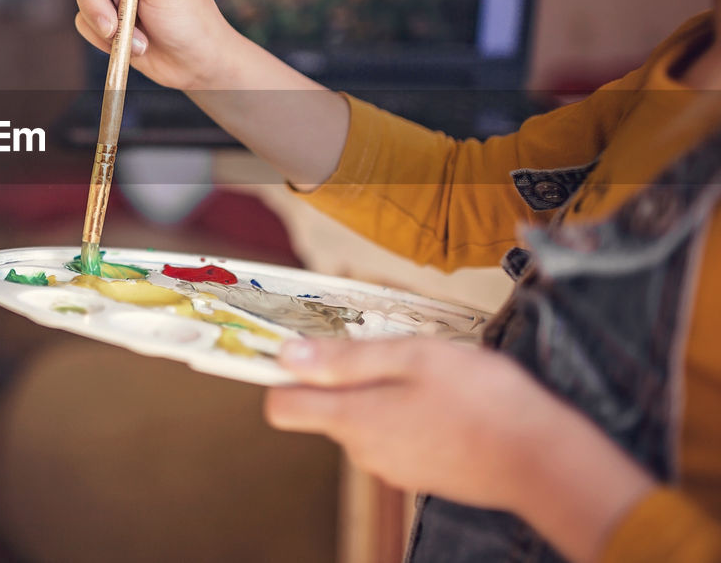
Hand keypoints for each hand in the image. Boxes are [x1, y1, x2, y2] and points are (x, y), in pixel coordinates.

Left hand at [265, 338, 654, 561]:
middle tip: (396, 352)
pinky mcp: (419, 474)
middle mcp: (362, 450)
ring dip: (384, 393)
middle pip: (328, 407)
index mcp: (352, 419)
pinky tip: (448, 404)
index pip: (281, 407)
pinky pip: (396, 436)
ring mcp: (391, 467)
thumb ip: (344, 358)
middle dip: (349, 377)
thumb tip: (287, 355)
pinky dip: (410, 416)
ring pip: (365, 419)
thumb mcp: (412, 357)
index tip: (299, 349)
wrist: (543, 461)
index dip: (283, 375)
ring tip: (432, 378)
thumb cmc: (481, 399)